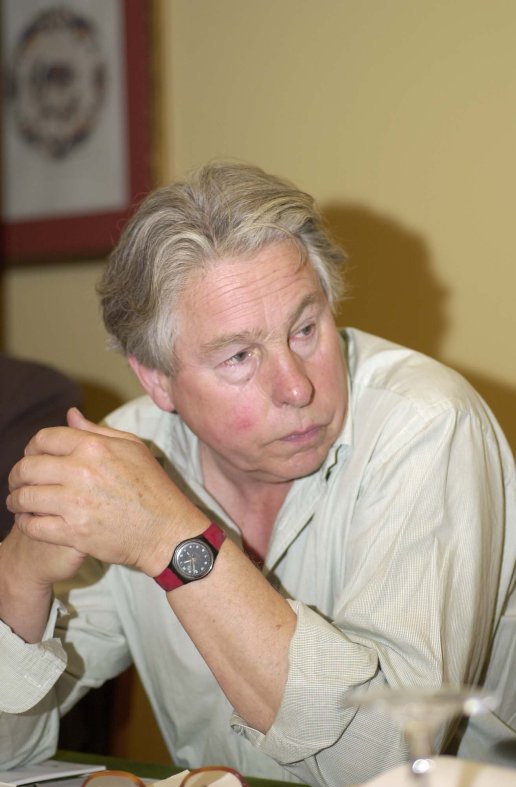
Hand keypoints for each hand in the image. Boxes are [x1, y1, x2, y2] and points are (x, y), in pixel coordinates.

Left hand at [7, 408, 201, 575]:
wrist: (167, 530)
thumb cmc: (154, 488)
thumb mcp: (133, 448)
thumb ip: (98, 430)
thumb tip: (70, 415)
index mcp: (94, 447)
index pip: (44, 439)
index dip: (32, 447)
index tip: (32, 457)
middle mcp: (81, 472)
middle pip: (28, 467)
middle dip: (17, 475)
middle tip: (18, 482)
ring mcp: (75, 504)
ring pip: (25, 497)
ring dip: (16, 500)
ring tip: (19, 503)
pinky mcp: (73, 532)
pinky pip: (33, 526)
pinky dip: (26, 523)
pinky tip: (31, 521)